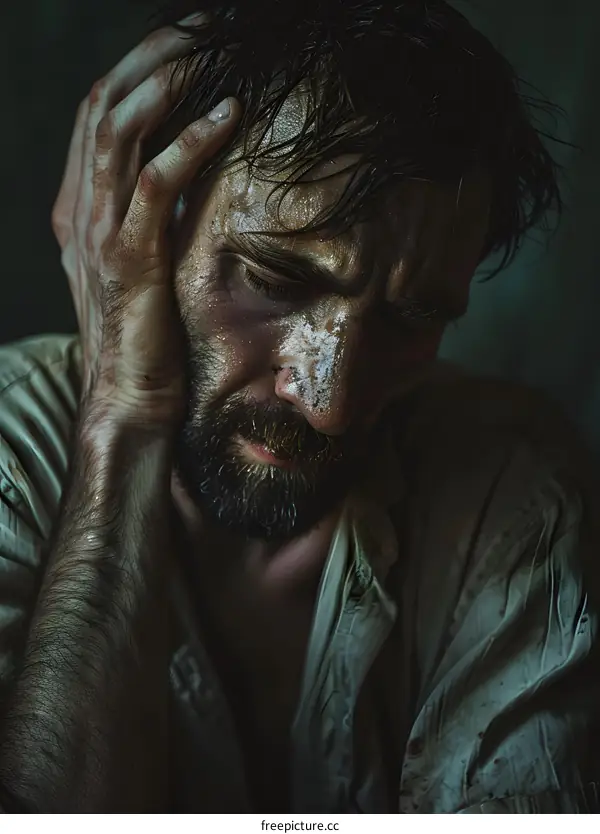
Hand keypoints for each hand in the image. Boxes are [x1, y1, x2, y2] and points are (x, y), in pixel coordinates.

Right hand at [51, 22, 239, 423]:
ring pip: (120, 129)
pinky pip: (155, 185)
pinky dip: (189, 145)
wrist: (131, 396)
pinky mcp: (129, 259)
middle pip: (106, 101)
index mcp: (83, 206)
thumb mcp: (146, 262)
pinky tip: (227, 118)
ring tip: (215, 56)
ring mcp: (101, 232)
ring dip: (168, 83)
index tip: (191, 41)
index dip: (141, 66)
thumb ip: (154, 216)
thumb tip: (196, 173)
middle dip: (154, 55)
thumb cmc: (148, 334)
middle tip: (206, 29)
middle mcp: (83, 209)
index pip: (100, 111)